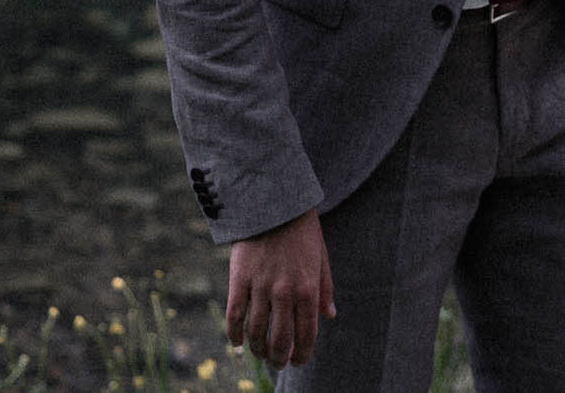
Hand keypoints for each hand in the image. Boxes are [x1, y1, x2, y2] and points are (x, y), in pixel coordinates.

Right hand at [226, 209, 337, 367]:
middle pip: (279, 339)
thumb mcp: (321, 257)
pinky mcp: (238, 278)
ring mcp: (260, 286)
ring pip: (256, 331)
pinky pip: (235, 315)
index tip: (298, 362)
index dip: (302, 354)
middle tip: (278, 363)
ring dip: (258, 349)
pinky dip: (234, 333)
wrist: (273, 201)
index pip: (306, 334)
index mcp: (307, 288)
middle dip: (279, 358)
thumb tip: (329, 316)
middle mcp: (284, 291)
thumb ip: (325, 289)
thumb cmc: (301, 229)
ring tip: (260, 354)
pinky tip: (238, 342)